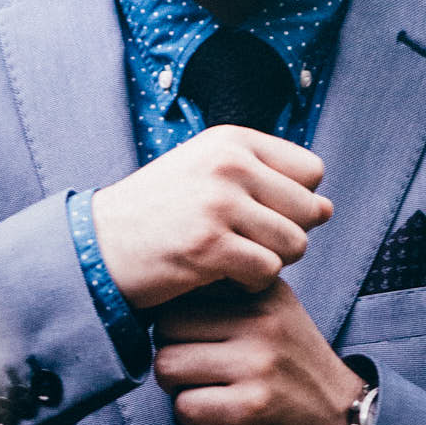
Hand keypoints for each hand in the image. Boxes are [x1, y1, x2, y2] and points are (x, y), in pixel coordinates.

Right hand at [91, 126, 332, 309]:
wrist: (99, 245)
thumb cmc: (157, 214)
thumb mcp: (205, 172)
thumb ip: (263, 180)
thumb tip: (327, 208)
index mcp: (232, 140)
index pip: (311, 172)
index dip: (296, 201)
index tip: (260, 216)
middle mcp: (229, 164)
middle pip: (309, 210)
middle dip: (288, 235)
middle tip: (248, 245)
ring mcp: (219, 204)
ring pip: (295, 243)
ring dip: (271, 262)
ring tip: (235, 260)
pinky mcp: (210, 246)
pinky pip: (267, 271)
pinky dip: (251, 284)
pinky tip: (223, 278)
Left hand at [153, 279, 368, 424]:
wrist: (345, 420)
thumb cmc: (294, 368)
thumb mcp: (274, 314)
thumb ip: (230, 295)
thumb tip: (162, 288)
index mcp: (265, 290)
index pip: (184, 290)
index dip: (176, 318)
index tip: (193, 337)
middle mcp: (262, 321)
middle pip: (166, 326)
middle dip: (170, 350)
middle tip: (192, 368)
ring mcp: (257, 363)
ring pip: (167, 365)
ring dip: (175, 386)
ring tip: (202, 388)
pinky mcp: (251, 406)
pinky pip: (184, 406)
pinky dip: (191, 414)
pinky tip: (216, 412)